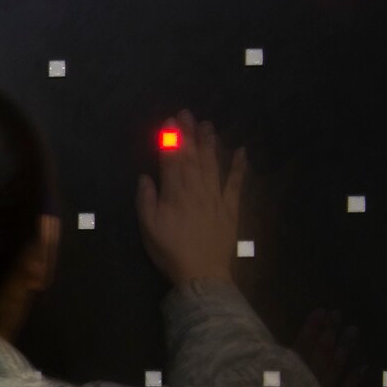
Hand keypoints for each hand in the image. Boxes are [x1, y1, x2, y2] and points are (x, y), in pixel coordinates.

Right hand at [138, 110, 247, 287]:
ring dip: (209, 144)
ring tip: (207, 125)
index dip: (170, 139)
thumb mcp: (148, 227)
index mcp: (174, 192)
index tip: (169, 122)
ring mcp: (216, 196)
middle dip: (188, 134)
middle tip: (187, 114)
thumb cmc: (169, 251)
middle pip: (192, 156)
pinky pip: (235, 183)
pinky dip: (238, 167)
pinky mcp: (230, 207)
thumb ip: (146, 200)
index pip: (171, 159)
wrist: (201, 273)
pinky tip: (241, 152)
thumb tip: (146, 177)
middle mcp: (196, 188)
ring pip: (212, 164)